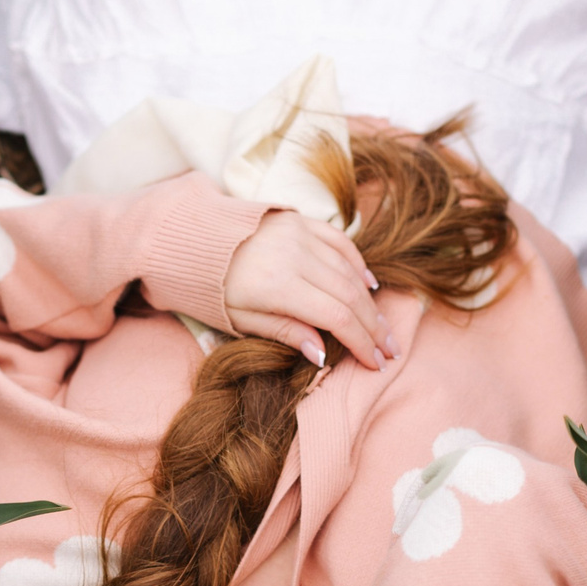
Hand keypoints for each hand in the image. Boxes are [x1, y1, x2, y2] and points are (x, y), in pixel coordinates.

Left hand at [222, 210, 396, 370]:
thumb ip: (285, 333)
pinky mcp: (301, 222)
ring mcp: (300, 234)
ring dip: (370, 302)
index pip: (335, 316)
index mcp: (278, 285)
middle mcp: (295, 256)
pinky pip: (341, 243)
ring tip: (381, 328)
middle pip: (349, 295)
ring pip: (349, 270)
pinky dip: (358, 265)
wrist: (196, 241)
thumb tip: (322, 355)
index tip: (374, 363)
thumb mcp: (242, 321)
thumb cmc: (215, 289)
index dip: (360, 342)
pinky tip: (369, 287)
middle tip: (389, 350)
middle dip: (373, 326)